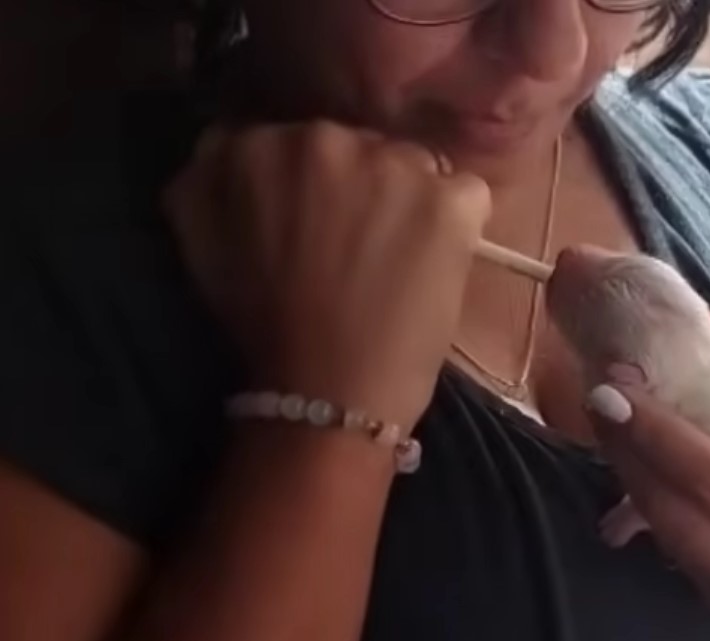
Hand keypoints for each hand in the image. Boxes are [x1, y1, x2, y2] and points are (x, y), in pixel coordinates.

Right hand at [163, 121, 491, 430]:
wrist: (329, 393)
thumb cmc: (263, 330)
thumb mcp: (201, 243)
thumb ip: (209, 177)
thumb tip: (229, 145)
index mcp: (259, 143)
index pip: (301, 144)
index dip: (316, 190)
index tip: (318, 231)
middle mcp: (326, 137)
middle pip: (360, 149)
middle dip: (363, 190)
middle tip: (360, 250)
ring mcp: (394, 165)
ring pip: (413, 167)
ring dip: (410, 203)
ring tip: (399, 263)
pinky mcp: (450, 200)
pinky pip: (466, 195)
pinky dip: (458, 225)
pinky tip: (437, 264)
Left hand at [586, 368, 709, 640]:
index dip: (661, 437)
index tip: (618, 392)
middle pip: (676, 514)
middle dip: (629, 453)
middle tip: (599, 398)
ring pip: (668, 541)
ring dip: (630, 482)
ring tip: (608, 426)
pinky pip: (680, 560)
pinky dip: (652, 515)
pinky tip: (635, 473)